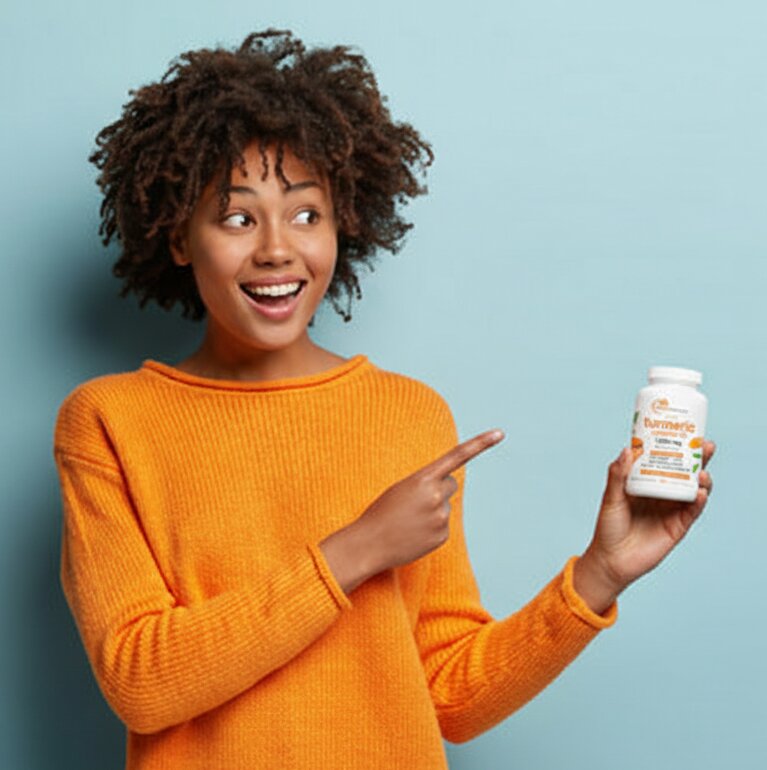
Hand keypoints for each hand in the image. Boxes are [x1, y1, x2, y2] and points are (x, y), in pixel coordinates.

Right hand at [320, 429, 504, 593]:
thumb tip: (447, 493)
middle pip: (451, 484)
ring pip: (445, 506)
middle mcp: (436, 496)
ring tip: (409, 520)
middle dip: (440, 489)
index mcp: (423, 478)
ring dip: (432, 510)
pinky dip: (430, 528)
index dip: (480, 443)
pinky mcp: (442, 536)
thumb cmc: (381, 512)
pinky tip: (413, 533)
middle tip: (416, 501)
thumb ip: (426, 484)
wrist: (369, 544)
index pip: (457, 456)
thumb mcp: (401, 488)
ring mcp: (441, 517)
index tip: (500, 433)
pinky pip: (442, 526)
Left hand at [574, 441, 715, 613]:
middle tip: (706, 446)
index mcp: (646, 481)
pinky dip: (699, 501)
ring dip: (702, 478)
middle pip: (684, 471)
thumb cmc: (608, 526)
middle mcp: (662, 492)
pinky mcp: (678, 526)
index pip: (664, 459)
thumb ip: (618, 475)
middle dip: (698, 458)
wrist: (611, 559)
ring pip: (693, 489)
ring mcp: (672, 509)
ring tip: (702, 473)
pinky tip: (701, 492)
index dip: (676, 446)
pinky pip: (693, 511)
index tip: (685, 430)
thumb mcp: (610, 497)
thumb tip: (628, 449)